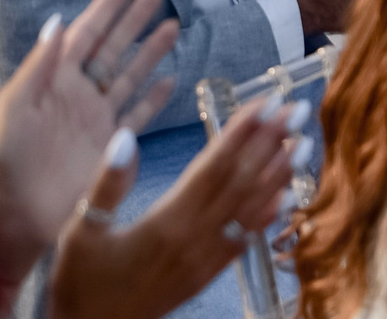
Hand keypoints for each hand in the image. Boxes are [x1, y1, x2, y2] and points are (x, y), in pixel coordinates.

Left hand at [0, 0, 183, 274]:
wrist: (21, 213)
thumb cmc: (12, 157)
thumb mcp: (17, 104)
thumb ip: (41, 63)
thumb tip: (59, 19)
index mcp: (54, 81)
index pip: (84, 36)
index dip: (104, 10)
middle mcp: (80, 94)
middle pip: (112, 49)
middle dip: (133, 21)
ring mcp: (98, 119)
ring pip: (130, 76)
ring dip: (150, 52)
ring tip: (172, 26)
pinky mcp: (112, 144)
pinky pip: (138, 114)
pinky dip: (154, 97)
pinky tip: (171, 79)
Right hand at [49, 91, 303, 318]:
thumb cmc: (81, 283)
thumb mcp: (80, 231)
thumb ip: (107, 183)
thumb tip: (124, 137)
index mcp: (165, 223)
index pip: (213, 167)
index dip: (242, 132)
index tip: (267, 103)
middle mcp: (194, 239)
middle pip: (240, 181)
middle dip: (271, 142)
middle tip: (298, 109)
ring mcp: (205, 259)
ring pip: (249, 209)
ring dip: (279, 174)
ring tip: (305, 144)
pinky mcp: (207, 276)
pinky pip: (244, 240)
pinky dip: (268, 216)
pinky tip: (287, 197)